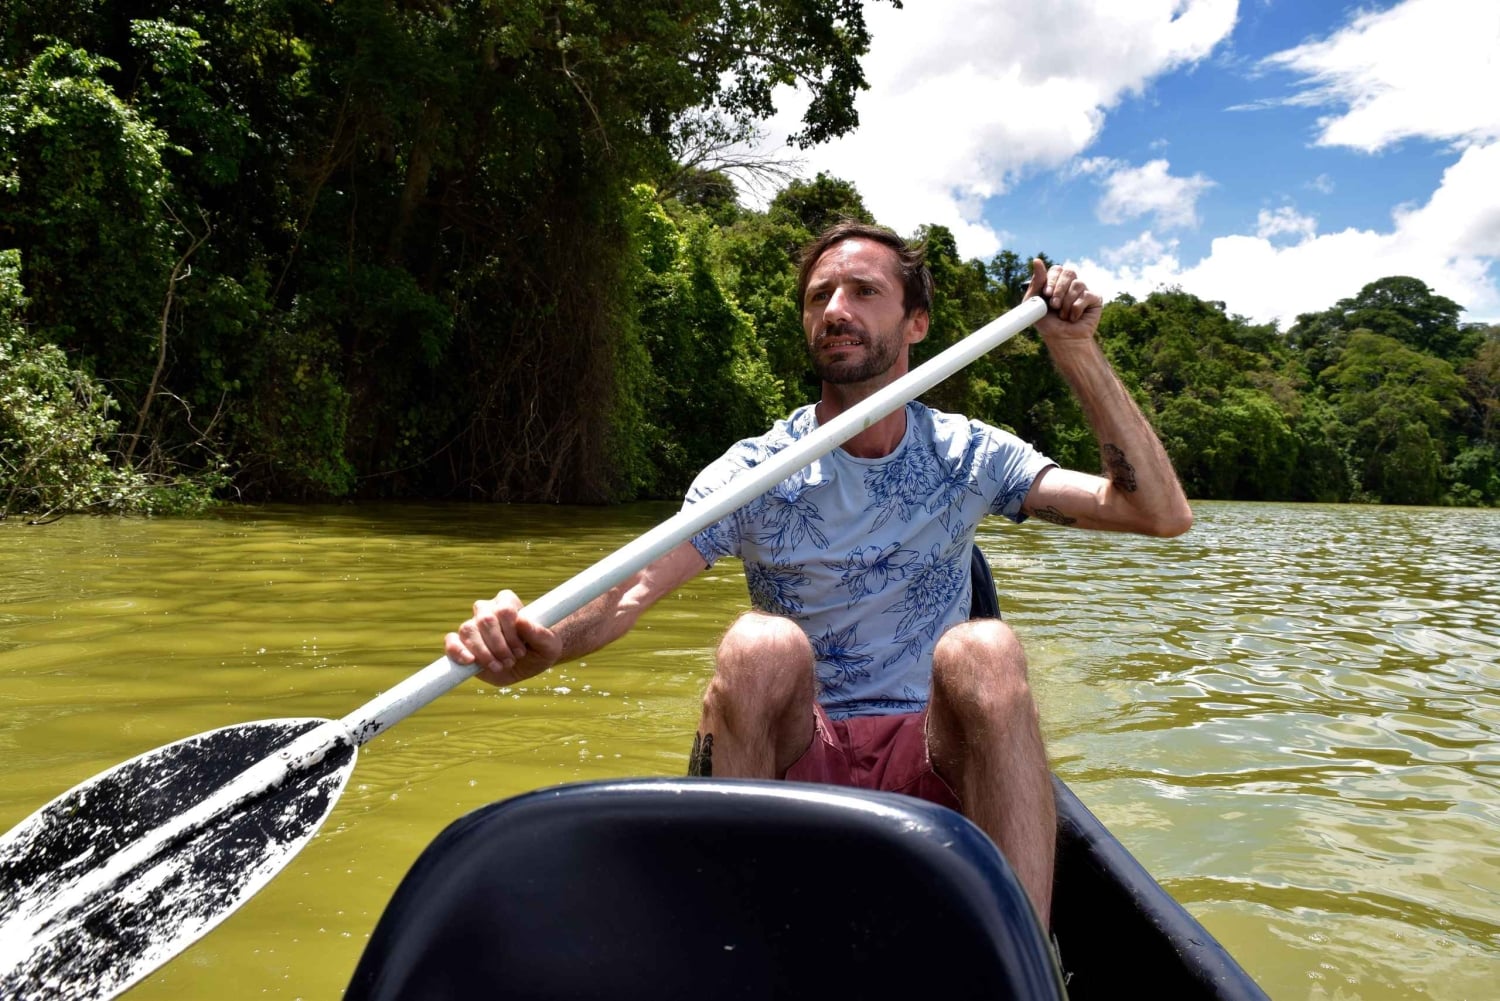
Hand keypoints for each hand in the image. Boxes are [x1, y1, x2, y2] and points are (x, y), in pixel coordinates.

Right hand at [444, 590, 562, 686]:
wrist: (527, 665)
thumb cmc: (540, 650)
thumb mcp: (548, 646)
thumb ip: (539, 634)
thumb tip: (522, 621)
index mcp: (507, 603)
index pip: (504, 609)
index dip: (511, 632)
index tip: (521, 651)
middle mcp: (487, 610)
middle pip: (485, 620)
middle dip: (499, 645)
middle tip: (510, 661)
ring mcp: (473, 625)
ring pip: (468, 630)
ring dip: (483, 652)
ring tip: (498, 666)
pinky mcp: (462, 643)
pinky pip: (451, 641)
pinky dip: (457, 651)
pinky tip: (470, 662)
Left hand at [1025, 259, 1102, 342]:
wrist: (1062, 340)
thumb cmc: (1048, 323)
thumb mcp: (1035, 303)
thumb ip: (1036, 282)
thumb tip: (1037, 260)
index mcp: (1057, 282)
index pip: (1056, 269)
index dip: (1052, 279)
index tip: (1047, 294)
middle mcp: (1071, 284)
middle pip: (1069, 272)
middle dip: (1059, 289)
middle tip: (1054, 305)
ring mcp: (1084, 290)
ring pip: (1077, 284)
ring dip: (1066, 303)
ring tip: (1063, 315)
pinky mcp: (1094, 298)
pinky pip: (1086, 296)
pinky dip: (1076, 309)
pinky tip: (1073, 318)